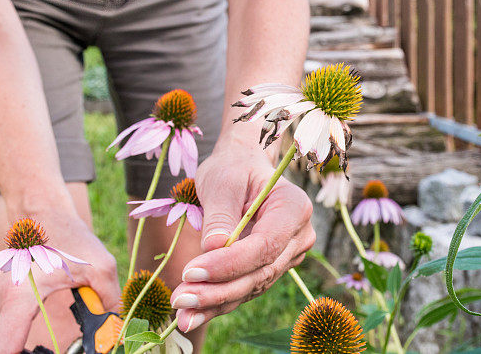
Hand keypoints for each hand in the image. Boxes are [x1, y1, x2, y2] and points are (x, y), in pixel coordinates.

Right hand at [0, 209, 119, 353]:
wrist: (43, 214)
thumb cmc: (71, 239)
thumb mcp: (101, 267)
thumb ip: (109, 301)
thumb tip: (116, 331)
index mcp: (20, 294)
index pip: (3, 348)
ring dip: (6, 351)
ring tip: (35, 353)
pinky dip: (0, 344)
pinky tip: (22, 345)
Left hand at [170, 138, 315, 331]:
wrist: (241, 167)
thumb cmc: (233, 168)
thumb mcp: (222, 183)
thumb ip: (220, 217)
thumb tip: (213, 250)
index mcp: (295, 208)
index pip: (265, 246)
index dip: (230, 264)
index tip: (191, 273)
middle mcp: (299, 236)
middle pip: (261, 272)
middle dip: (219, 290)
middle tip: (181, 299)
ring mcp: (288, 255)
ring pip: (252, 286)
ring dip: (215, 303)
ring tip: (182, 313)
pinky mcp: (270, 268)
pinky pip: (245, 288)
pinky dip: (218, 302)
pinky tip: (191, 314)